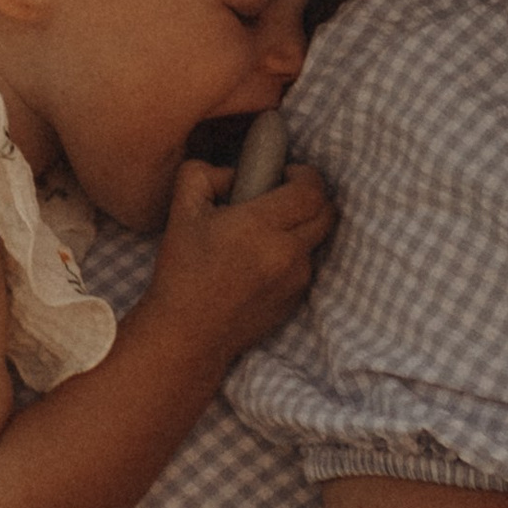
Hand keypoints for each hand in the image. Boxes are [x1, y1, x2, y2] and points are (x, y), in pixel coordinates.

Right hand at [139, 157, 333, 374]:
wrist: (188, 334)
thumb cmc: (182, 272)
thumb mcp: (181, 211)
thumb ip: (203, 174)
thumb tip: (234, 173)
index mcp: (260, 225)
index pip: (312, 189)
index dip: (304, 174)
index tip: (285, 173)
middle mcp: (286, 252)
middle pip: (327, 212)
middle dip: (311, 197)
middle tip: (283, 196)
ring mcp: (295, 279)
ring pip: (318, 240)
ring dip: (302, 228)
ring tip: (267, 232)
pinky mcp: (296, 300)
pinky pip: (307, 267)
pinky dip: (294, 256)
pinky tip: (262, 262)